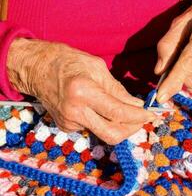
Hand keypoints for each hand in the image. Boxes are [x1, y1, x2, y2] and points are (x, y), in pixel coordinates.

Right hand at [7, 38, 155, 144]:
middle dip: (132, 129)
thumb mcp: (97, 68)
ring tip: (127, 113)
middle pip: (112, 135)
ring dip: (120, 126)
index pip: (118, 113)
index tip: (150, 114)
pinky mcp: (66, 127)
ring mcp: (69, 122)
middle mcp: (75, 112)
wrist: (37, 68)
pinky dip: (104, 122)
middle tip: (142, 119)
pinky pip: (92, 128)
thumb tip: (136, 105)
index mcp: (84, 92)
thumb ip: (118, 89)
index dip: (138, 116)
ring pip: (104, 134)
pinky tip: (102, 110)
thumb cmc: (68, 61)